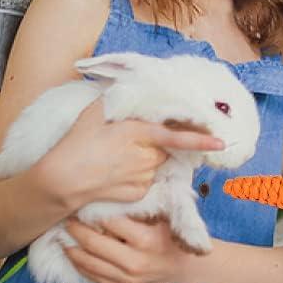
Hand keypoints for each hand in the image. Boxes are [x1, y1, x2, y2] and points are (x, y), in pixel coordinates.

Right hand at [42, 99, 223, 210]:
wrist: (61, 181)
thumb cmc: (75, 143)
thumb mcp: (94, 113)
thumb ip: (118, 100)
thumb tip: (131, 90)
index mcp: (138, 134)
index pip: (177, 136)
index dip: (201, 139)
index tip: (221, 141)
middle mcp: (146, 157)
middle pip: (165, 148)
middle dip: (157, 144)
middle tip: (130, 143)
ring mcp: (144, 177)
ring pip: (156, 164)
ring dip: (146, 160)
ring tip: (116, 159)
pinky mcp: (139, 193)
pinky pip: (146, 180)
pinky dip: (137, 175)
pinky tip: (116, 173)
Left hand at [64, 213, 201, 282]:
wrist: (185, 266)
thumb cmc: (172, 235)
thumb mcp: (162, 217)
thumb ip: (138, 208)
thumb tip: (108, 194)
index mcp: (146, 239)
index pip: (110, 222)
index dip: (93, 212)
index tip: (81, 203)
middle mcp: (135, 261)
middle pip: (94, 243)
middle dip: (76, 229)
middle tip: (65, 218)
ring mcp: (128, 277)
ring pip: (89, 263)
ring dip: (71, 248)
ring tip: (62, 236)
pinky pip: (94, 277)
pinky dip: (79, 265)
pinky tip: (72, 254)